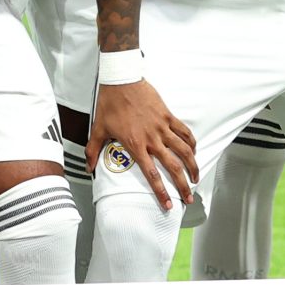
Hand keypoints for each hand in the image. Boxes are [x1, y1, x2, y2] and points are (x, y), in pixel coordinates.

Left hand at [89, 79, 197, 211]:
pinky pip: (184, 131)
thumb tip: (88, 168)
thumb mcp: (98, 128)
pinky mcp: (168, 115)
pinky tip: (194, 150)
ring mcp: (162, 127)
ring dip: (192, 166)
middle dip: (183, 185)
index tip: (168, 204)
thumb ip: (93, 150)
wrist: (122, 80)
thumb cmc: (110, 103)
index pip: (151, 174)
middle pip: (173, 167)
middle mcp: (152, 139)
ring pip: (184, 150)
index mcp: (135, 145)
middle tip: (188, 198)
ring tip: (196, 178)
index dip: (161, 192)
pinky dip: (191, 142)